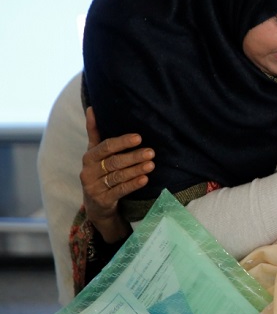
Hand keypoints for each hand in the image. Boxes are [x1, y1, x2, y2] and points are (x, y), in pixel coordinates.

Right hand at [80, 107, 154, 242]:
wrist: (96, 206)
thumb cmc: (99, 174)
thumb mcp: (96, 154)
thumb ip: (95, 133)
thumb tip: (91, 108)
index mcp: (88, 157)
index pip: (106, 147)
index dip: (122, 142)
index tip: (139, 137)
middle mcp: (88, 172)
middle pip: (113, 162)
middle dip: (133, 156)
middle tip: (151, 152)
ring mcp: (93, 188)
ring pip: (118, 176)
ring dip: (136, 169)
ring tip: (151, 164)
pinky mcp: (102, 201)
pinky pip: (120, 190)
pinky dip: (133, 184)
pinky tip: (145, 179)